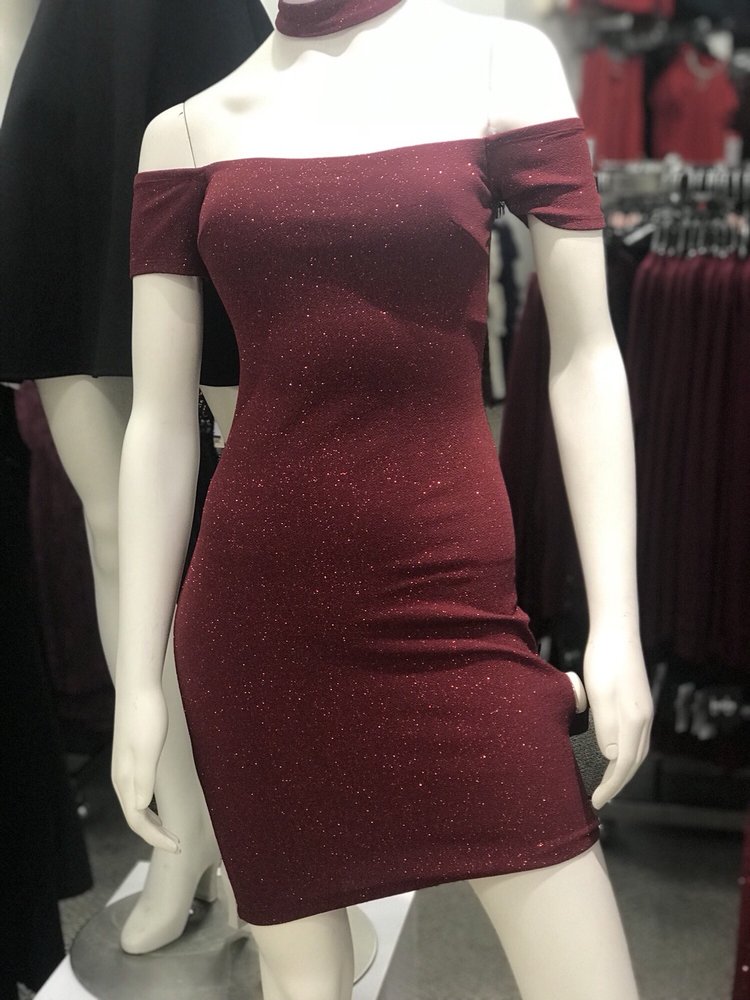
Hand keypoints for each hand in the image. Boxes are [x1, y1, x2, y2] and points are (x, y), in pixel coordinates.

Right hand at [111, 682, 179, 852]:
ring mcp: (125, 768)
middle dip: (154, 834)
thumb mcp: (148, 749)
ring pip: (135, 805)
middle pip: (134, 816)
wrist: (139, 688)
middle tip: (176, 844)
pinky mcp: (131, 758)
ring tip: (167, 831)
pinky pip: (136, 792)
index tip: (177, 846)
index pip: (137, 820)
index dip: (155, 837)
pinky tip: (156, 804)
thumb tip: (141, 809)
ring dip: (150, 822)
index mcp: (125, 779)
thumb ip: (144, 779)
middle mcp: (121, 777)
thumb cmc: (146, 717)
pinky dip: (148, 806)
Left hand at [583, 631, 652, 809]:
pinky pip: (634, 739)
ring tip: (606, 782)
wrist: (617, 633)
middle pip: (634, 761)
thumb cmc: (604, 662)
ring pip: (637, 751)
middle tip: (600, 798)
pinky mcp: (638, 704)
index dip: (612, 785)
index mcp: (635, 720)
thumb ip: (607, 727)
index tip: (597, 801)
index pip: (625, 763)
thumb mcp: (601, 695)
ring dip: (623, 769)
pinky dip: (624, 753)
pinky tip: (612, 753)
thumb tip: (613, 758)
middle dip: (618, 782)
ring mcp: (643, 711)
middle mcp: (644, 719)